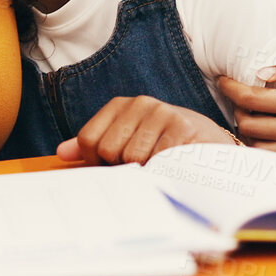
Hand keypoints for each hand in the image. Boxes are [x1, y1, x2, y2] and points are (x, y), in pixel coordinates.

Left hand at [55, 95, 237, 165]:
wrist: (212, 145)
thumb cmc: (165, 145)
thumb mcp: (129, 140)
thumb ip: (94, 145)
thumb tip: (62, 152)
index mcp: (122, 105)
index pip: (89, 140)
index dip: (97, 162)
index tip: (115, 167)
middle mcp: (141, 103)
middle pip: (108, 150)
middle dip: (122, 168)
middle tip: (142, 166)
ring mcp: (163, 113)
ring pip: (132, 158)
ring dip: (144, 171)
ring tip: (159, 164)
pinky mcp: (182, 128)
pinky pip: (157, 161)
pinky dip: (161, 171)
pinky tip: (171, 166)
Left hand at [218, 51, 275, 162]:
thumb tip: (258, 73)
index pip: (251, 100)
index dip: (231, 89)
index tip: (224, 82)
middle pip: (250, 126)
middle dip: (238, 111)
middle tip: (240, 101)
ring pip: (260, 149)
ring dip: (250, 134)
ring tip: (251, 119)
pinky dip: (269, 149)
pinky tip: (267, 135)